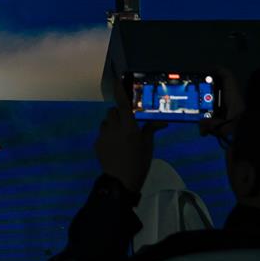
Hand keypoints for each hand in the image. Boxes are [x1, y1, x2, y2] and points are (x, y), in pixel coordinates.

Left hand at [97, 77, 159, 194]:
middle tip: (128, 123)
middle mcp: (114, 127)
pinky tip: (115, 146)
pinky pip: (102, 133)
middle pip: (113, 111)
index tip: (118, 79)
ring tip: (121, 136)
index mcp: (128, 127)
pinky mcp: (97, 143)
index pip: (123, 104)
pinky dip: (108, 135)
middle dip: (119, 113)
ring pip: (106, 122)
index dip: (120, 91)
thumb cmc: (139, 162)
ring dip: (113, 124)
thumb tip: (162, 121)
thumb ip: (150, 130)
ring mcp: (103, 135)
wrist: (121, 181)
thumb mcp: (148, 145)